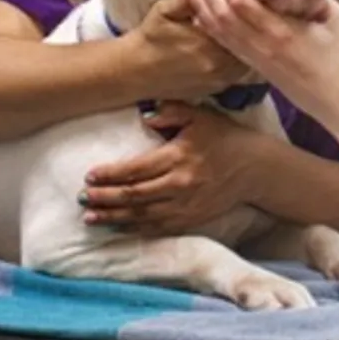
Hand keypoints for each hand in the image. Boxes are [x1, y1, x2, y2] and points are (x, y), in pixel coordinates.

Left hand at [78, 102, 256, 234]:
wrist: (256, 169)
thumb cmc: (224, 138)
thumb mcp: (199, 116)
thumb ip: (170, 110)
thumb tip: (144, 113)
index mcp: (178, 157)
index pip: (136, 169)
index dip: (110, 175)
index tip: (89, 175)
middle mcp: (180, 185)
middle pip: (134, 196)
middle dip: (105, 198)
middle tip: (82, 198)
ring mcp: (185, 206)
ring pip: (142, 216)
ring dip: (114, 217)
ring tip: (90, 217)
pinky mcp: (192, 220)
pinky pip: (158, 228)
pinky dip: (136, 229)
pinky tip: (118, 227)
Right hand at [129, 0, 252, 99]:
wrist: (133, 71)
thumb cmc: (148, 38)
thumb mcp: (163, 10)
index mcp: (205, 43)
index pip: (236, 27)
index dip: (243, 16)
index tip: (248, 4)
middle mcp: (215, 65)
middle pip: (246, 48)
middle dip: (249, 33)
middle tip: (253, 20)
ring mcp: (215, 81)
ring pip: (244, 64)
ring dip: (247, 50)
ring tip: (250, 35)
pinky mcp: (212, 91)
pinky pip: (235, 77)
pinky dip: (239, 64)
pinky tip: (239, 52)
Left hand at [184, 0, 338, 146]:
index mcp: (280, 32)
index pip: (240, 1)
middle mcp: (261, 46)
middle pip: (220, 13)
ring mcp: (256, 59)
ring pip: (217, 30)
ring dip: (201, 5)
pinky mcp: (256, 68)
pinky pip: (224, 44)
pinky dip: (210, 26)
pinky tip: (201, 15)